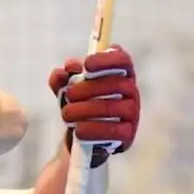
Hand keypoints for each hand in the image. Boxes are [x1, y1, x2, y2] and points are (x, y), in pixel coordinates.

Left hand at [48, 45, 139, 167]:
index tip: (87, 64)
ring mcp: (132, 113)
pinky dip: (93, 129)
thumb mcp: (67, 89)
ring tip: (67, 113)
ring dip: (86, 110)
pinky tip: (78, 129)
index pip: (122, 60)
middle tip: (68, 94)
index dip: (106, 59)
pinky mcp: (128, 133)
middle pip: (116, 84)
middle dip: (88, 88)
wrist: (84, 134)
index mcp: (119, 74)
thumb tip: (61, 72)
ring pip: (114, 108)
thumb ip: (62, 79)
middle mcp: (130, 91)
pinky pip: (114, 131)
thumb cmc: (80, 103)